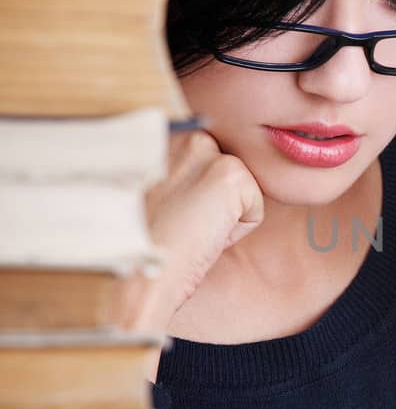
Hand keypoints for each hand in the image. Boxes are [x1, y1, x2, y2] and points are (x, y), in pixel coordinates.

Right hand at [112, 128, 264, 335]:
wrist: (127, 274)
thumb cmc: (130, 246)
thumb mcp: (145, 197)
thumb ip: (171, 177)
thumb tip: (198, 186)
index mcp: (161, 135)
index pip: (205, 167)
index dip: (193, 202)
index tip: (168, 219)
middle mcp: (181, 133)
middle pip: (225, 177)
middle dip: (211, 206)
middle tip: (177, 228)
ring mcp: (205, 149)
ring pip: (240, 192)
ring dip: (221, 220)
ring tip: (186, 233)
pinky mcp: (231, 174)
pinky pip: (254, 210)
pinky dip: (234, 235)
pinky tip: (199, 239)